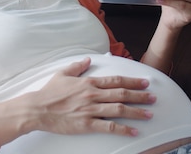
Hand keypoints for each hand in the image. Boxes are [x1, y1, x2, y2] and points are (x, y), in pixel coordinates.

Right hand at [25, 58, 154, 135]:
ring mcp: (91, 109)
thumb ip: (77, 66)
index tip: (144, 82)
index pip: (116, 80)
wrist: (37, 109)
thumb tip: (88, 59)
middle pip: (122, 94)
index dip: (132, 81)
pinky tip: (134, 131)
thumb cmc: (48, 93)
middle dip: (140, 95)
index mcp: (88, 82)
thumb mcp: (62, 74)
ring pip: (119, 109)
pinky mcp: (87, 124)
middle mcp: (93, 94)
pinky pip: (109, 126)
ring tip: (149, 113)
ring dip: (136, 111)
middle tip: (153, 97)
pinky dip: (123, 129)